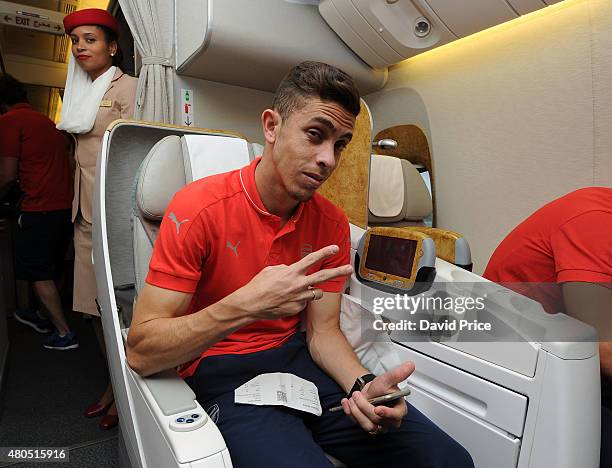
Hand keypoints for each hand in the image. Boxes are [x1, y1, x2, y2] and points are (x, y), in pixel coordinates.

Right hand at [227, 245, 352, 320]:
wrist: (251, 304)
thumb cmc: (258, 286)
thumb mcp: (271, 270)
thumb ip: (285, 268)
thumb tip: (292, 270)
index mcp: (292, 272)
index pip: (312, 259)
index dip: (324, 252)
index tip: (335, 248)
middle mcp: (298, 284)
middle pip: (323, 276)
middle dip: (338, 271)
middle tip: (349, 268)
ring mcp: (299, 298)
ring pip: (316, 292)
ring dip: (313, 290)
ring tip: (302, 290)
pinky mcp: (297, 309)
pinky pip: (305, 302)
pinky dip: (300, 300)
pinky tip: (288, 300)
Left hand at [340, 362, 414, 434]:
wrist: (368, 392)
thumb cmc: (380, 388)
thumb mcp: (387, 379)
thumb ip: (398, 374)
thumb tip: (410, 365)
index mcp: (399, 410)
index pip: (396, 416)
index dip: (387, 414)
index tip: (377, 409)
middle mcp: (390, 421)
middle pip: (378, 420)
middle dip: (365, 407)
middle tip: (357, 394)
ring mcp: (379, 426)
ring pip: (367, 425)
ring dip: (356, 410)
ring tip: (352, 397)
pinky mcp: (368, 428)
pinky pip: (358, 425)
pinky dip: (350, 413)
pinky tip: (347, 403)